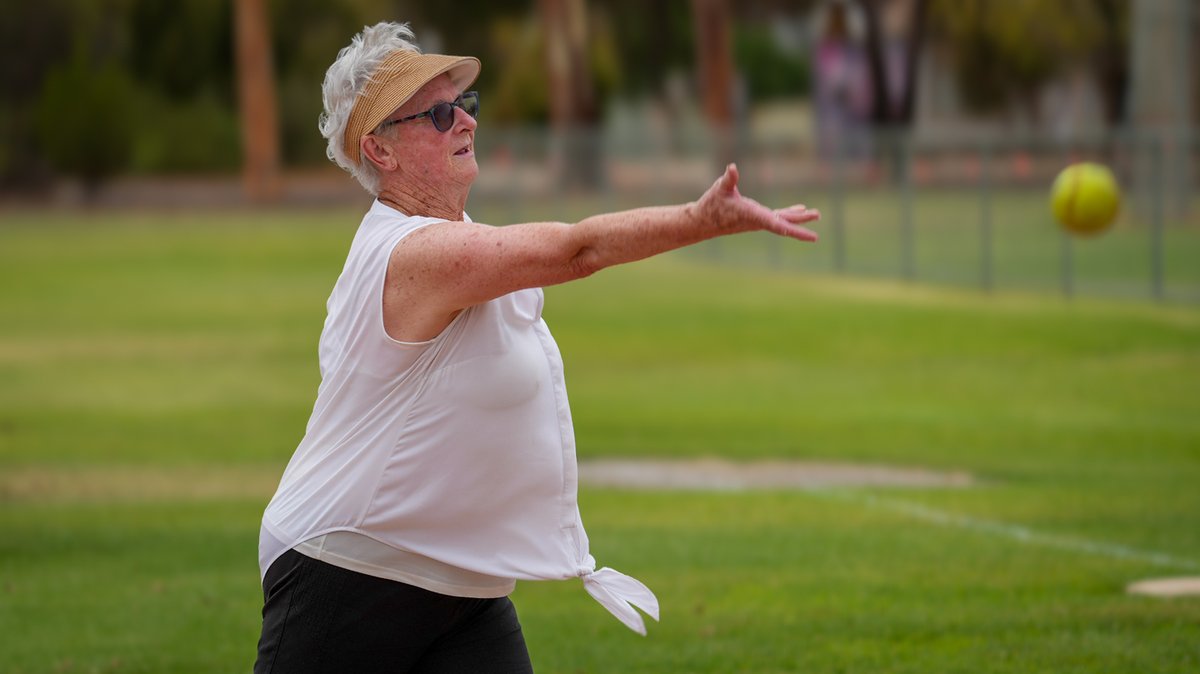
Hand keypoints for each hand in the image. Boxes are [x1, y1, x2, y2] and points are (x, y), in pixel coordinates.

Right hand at [695, 163, 819, 241]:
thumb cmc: (711, 205)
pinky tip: (800, 209)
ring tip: (816, 214)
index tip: (798, 230)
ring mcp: (758, 220)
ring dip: (799, 218)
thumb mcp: (719, 189)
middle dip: (800, 222)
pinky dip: (789, 213)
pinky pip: (777, 216)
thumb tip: (732, 167)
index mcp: (750, 215)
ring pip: (782, 220)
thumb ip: (728, 179)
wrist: (703, 222)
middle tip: (817, 215)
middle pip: (783, 223)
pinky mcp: (757, 217)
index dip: (788, 226)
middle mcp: (757, 220)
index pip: (772, 222)